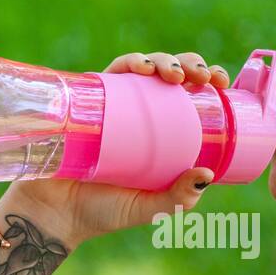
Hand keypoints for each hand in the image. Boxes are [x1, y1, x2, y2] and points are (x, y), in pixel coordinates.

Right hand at [0, 51, 229, 247]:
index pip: (190, 98)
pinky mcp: (90, 100)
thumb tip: (207, 174)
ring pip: (144, 67)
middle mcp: (140, 113)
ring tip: (174, 74)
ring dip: (164, 59)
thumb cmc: (103, 212)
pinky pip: (112, 73)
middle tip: (203, 77)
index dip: (208, 81)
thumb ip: (177, 199)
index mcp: (162, 133)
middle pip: (171, 75)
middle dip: (191, 64)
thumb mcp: (150, 208)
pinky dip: (130, 62)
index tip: (222, 82)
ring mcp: (115, 104)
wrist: (53, 214)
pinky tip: (142, 68)